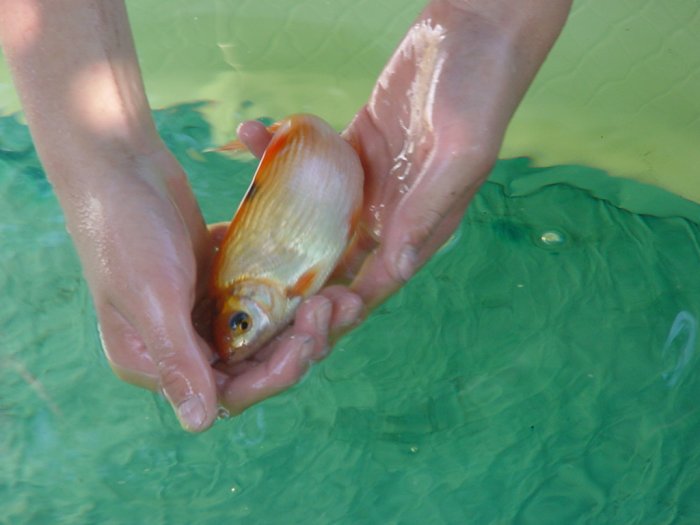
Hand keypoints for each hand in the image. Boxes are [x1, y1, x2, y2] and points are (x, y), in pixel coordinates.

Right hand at [69, 147, 361, 430]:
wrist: (117, 162)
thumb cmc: (124, 230)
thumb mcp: (151, 296)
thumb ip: (177, 359)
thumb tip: (200, 425)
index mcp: (155, 360)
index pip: (228, 390)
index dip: (273, 375)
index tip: (304, 343)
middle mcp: (181, 341)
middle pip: (253, 362)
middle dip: (298, 342)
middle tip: (333, 308)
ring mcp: (200, 309)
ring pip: (264, 329)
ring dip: (301, 317)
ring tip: (337, 294)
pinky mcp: (216, 280)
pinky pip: (261, 296)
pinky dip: (287, 289)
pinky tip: (317, 274)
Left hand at [240, 0, 570, 307]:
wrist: (471, 32)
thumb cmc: (479, 92)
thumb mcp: (460, 154)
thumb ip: (427, 210)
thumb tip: (396, 269)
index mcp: (421, 224)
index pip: (378, 280)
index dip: (340, 304)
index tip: (297, 314)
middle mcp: (392, 211)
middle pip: (340, 259)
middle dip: (300, 274)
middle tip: (252, 272)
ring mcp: (369, 181)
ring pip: (318, 215)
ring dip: (280, 214)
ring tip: (240, 207)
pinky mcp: (353, 146)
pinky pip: (312, 164)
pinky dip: (283, 154)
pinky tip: (256, 134)